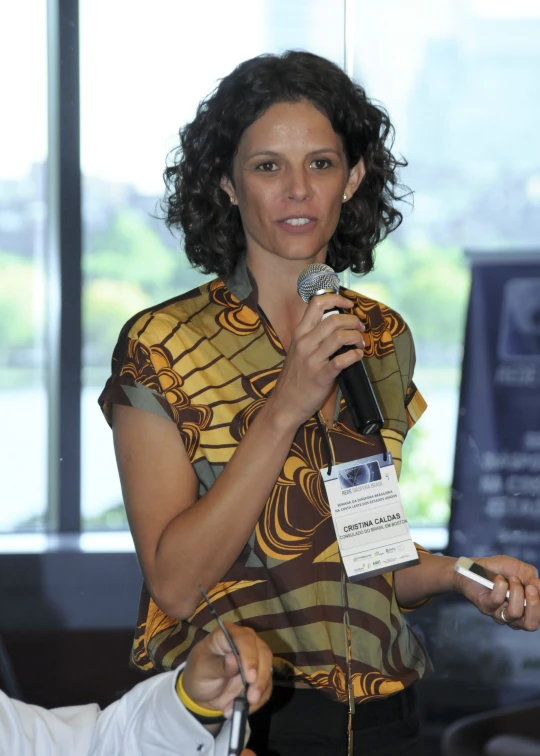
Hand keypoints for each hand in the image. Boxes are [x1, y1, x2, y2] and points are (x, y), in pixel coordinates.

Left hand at [182, 622, 272, 716]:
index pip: (244, 639)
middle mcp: (244, 641)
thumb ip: (218, 665)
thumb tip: (233, 659)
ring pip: (268, 667)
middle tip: (252, 697)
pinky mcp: (260, 673)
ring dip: (261, 688)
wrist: (202, 694)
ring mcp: (254, 656)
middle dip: (260, 676)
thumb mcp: (202, 671)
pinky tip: (246, 707)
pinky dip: (261, 698)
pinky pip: (267, 684)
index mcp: (226, 634)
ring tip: (247, 705)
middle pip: (262, 652)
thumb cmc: (199, 675)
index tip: (250, 678)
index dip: (249, 657)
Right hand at [269, 293, 364, 426]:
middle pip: (333, 319)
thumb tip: (337, 324)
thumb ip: (313, 336)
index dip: (336, 299)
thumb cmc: (294, 377)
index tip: (349, 304)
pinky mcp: (321, 376)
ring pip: (339, 337)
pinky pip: (342, 360)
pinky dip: (355, 355)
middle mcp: (304, 343)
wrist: (284, 404)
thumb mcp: (298, 350)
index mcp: (299, 334)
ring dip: (356, 337)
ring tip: (360, 342)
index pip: (316, 304)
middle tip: (360, 328)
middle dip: (353, 321)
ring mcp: (312, 359)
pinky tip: (358, 356)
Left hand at [454, 555, 539, 630]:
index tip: (536, 588)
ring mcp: (499, 613)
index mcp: (525, 608)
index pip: (539, 616)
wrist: (473, 567)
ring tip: (511, 579)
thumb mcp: (519, 569)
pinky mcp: (486, 607)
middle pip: (531, 624)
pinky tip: (498, 579)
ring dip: (516, 591)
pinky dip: (500, 586)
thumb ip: (531, 578)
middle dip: (534, 605)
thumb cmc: (498, 569)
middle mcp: (514, 615)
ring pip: (515, 613)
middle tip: (530, 588)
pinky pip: (497, 601)